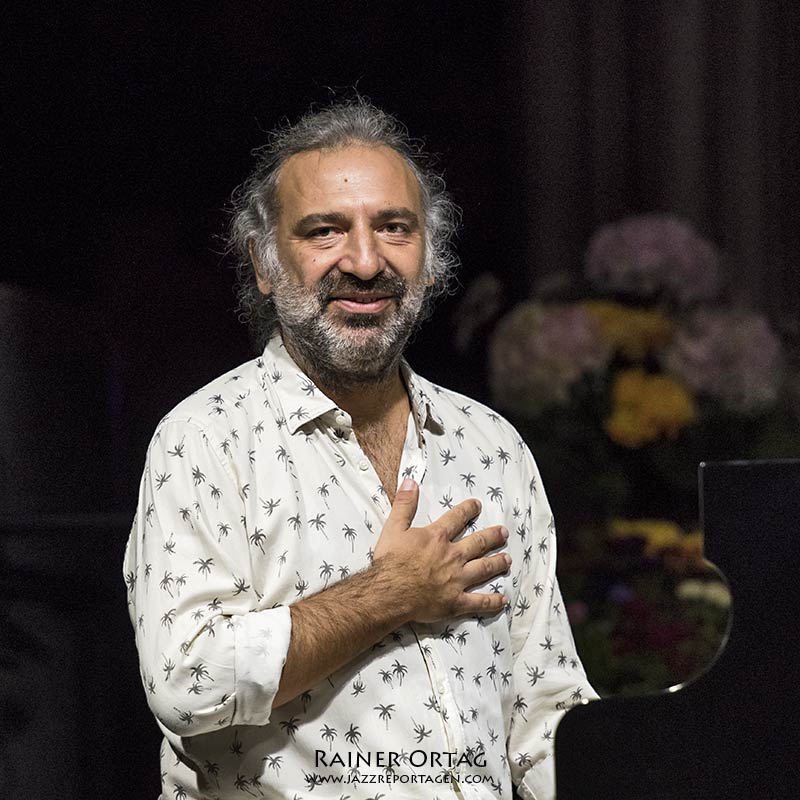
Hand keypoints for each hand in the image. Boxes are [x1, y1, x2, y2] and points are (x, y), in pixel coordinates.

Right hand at [373, 479, 509, 622]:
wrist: (389, 593)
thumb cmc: (390, 562)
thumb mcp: (393, 528)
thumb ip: (404, 505)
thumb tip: (411, 482)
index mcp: (437, 538)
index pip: (457, 518)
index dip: (468, 510)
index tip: (477, 505)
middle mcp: (452, 556)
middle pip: (478, 543)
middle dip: (492, 536)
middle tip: (503, 532)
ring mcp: (456, 580)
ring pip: (483, 568)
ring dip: (497, 563)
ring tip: (507, 559)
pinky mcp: (456, 602)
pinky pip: (479, 602)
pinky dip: (492, 602)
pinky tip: (502, 599)